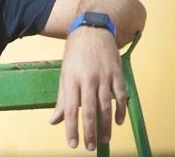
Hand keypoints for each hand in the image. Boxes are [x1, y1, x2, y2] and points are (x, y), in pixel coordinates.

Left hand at [49, 27, 125, 150]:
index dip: (71, 128)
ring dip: (106, 126)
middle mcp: (88, 79)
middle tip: (90, 147)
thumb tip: (54, 121)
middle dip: (89, 131)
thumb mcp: (64, 74)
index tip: (73, 143)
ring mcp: (104, 77)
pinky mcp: (117, 74)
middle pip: (89, 111)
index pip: (70, 109)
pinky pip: (120, 96)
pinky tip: (118, 122)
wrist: (92, 30)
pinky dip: (120, 111)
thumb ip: (61, 99)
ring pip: (106, 106)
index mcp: (72, 80)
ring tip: (104, 139)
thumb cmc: (75, 54)